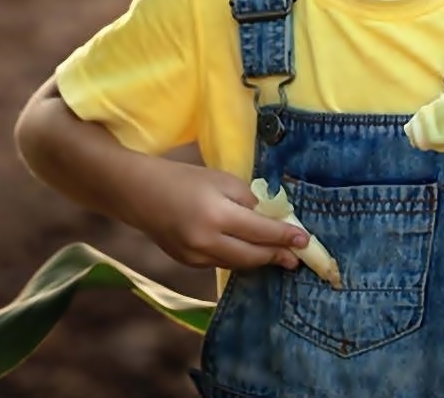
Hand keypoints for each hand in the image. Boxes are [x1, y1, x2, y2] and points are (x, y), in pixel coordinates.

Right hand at [128, 159, 310, 273]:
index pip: (260, 231)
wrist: (139, 193)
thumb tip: (272, 220)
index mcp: (216, 214)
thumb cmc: (182, 178)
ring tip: (278, 256)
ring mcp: (195, 256)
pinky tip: (248, 252)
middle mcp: (206, 241)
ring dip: (259, 259)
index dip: (285, 236)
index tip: (305, 239)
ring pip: (238, 263)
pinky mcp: (188, 263)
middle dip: (277, 255)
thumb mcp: (220, 179)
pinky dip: (237, 257)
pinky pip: (221, 262)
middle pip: (252, 255)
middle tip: (296, 256)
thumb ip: (248, 200)